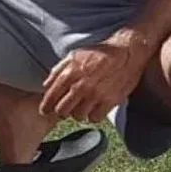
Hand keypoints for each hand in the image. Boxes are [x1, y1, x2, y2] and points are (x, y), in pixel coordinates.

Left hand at [39, 28, 154, 123]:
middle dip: (61, 111)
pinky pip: (94, 118)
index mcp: (70, 73)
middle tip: (64, 108)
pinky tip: (93, 108)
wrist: (125, 53)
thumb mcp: (73, 55)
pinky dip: (92, 115)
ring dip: (77, 113)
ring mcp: (95, 95)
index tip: (45, 110)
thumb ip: (57, 71)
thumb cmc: (99, 53)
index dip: (45, 106)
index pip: (51, 97)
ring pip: (78, 116)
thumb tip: (46, 86)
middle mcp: (81, 86)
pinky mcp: (109, 101)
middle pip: (62, 111)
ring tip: (81, 106)